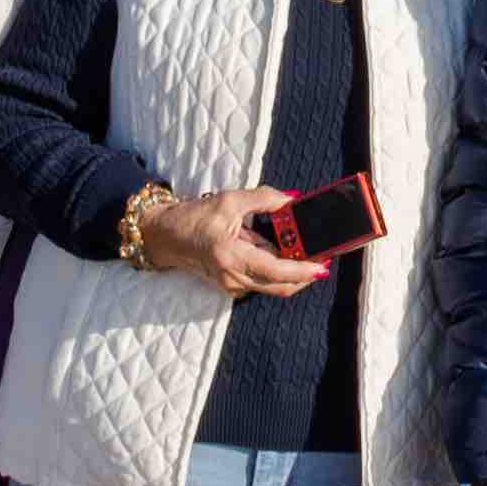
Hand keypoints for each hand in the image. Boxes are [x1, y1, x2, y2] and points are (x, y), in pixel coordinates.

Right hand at [124, 185, 327, 300]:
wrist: (164, 236)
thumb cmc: (192, 218)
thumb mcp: (230, 200)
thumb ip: (265, 199)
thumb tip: (292, 200)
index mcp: (231, 256)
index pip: (276, 271)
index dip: (303, 271)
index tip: (323, 265)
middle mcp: (232, 277)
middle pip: (280, 286)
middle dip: (305, 274)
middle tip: (322, 257)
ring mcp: (231, 285)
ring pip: (272, 285)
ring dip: (290, 270)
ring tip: (300, 248)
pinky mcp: (231, 285)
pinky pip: (261, 281)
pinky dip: (275, 269)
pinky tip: (278, 251)